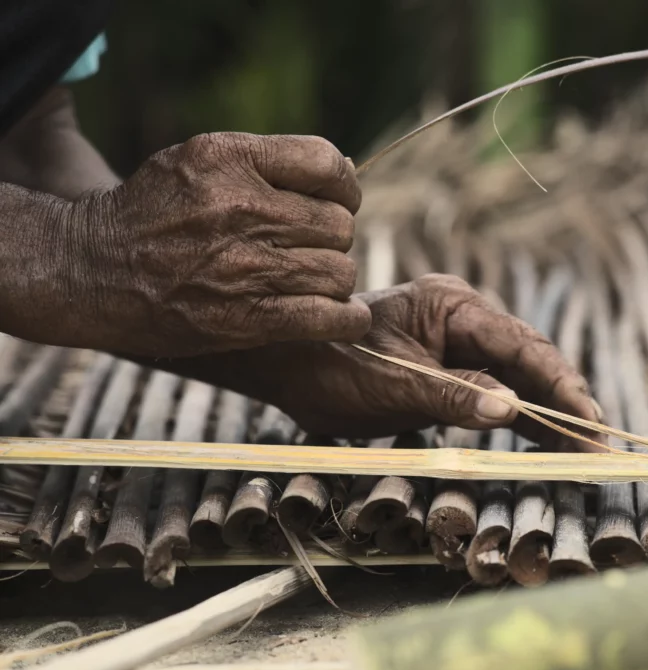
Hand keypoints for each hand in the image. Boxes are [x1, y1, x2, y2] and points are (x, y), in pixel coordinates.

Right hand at [2, 132, 368, 355]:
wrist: (90, 271)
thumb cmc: (150, 214)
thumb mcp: (197, 161)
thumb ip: (268, 162)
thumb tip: (345, 170)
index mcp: (230, 160)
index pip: (328, 163)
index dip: (342, 187)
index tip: (331, 203)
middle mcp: (243, 208)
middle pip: (339, 224)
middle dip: (330, 238)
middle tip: (306, 249)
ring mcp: (247, 265)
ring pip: (340, 271)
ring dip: (332, 279)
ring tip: (308, 281)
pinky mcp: (249, 317)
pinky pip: (331, 316)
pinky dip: (346, 319)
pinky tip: (338, 316)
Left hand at [144, 275, 604, 450]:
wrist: (288, 362)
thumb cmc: (329, 368)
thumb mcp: (391, 387)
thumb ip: (453, 396)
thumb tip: (512, 409)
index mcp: (449, 305)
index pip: (519, 345)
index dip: (558, 385)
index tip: (587, 420)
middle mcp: (462, 316)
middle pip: (530, 359)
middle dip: (565, 403)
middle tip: (599, 446)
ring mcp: (459, 339)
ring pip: (520, 375)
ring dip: (551, 413)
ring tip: (587, 450)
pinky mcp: (452, 365)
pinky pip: (497, 389)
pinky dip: (524, 416)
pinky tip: (550, 441)